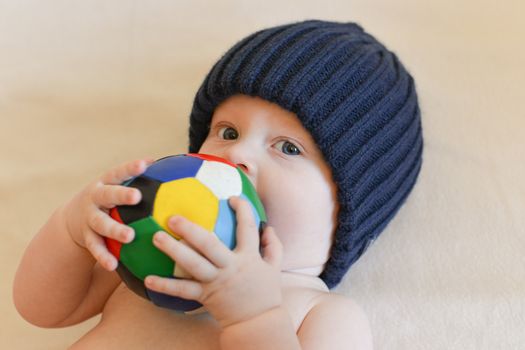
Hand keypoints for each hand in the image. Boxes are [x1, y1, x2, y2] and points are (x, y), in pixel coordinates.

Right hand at [64, 158, 154, 270]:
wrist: (75, 217)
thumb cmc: (111, 198)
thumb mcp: (119, 185)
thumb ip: (143, 180)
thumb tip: (178, 166)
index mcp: (106, 182)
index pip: (119, 172)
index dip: (131, 168)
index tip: (145, 164)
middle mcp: (96, 197)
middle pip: (107, 194)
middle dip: (121, 194)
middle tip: (136, 197)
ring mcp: (89, 217)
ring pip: (101, 223)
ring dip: (114, 229)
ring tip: (129, 236)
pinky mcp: (86, 236)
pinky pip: (95, 247)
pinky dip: (103, 256)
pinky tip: (113, 266)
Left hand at [144, 196, 283, 327]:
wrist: (257, 322)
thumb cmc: (266, 292)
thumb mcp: (275, 266)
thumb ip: (273, 245)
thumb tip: (268, 226)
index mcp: (249, 257)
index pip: (247, 229)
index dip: (242, 211)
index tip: (232, 198)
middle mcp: (230, 267)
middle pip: (210, 245)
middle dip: (191, 229)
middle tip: (174, 217)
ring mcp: (216, 282)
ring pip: (193, 265)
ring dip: (173, 250)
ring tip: (157, 237)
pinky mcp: (205, 296)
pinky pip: (183, 290)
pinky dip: (165, 286)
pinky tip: (148, 279)